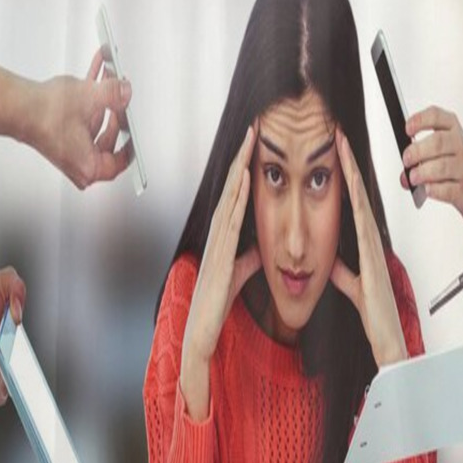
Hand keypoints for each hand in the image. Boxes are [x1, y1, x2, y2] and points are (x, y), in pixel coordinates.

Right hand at [22, 49, 133, 189]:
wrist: (12, 105)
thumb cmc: (42, 114)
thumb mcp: (89, 99)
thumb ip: (114, 95)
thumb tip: (126, 92)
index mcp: (90, 167)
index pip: (120, 161)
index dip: (132, 142)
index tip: (137, 131)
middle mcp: (78, 163)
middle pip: (108, 138)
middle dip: (116, 110)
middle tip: (123, 98)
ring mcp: (68, 149)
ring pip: (93, 123)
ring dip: (101, 98)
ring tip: (110, 75)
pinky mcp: (58, 134)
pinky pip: (80, 116)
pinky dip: (88, 97)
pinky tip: (95, 73)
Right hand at [180, 123, 262, 418]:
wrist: (202, 333)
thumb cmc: (215, 306)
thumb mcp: (238, 276)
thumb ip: (247, 261)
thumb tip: (260, 250)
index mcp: (223, 239)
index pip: (236, 197)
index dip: (245, 171)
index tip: (256, 147)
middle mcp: (218, 236)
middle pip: (231, 189)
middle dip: (242, 159)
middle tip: (254, 129)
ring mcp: (216, 244)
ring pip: (229, 198)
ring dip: (239, 170)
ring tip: (250, 143)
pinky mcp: (220, 256)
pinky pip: (230, 222)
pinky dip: (236, 200)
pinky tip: (243, 182)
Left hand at [330, 127, 407, 367]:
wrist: (387, 336)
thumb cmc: (376, 314)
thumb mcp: (352, 287)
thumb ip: (342, 274)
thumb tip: (330, 262)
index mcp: (366, 247)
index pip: (353, 205)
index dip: (345, 179)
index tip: (336, 157)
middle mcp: (371, 242)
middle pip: (358, 195)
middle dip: (349, 165)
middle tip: (339, 136)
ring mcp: (373, 247)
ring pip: (361, 201)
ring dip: (352, 173)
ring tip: (342, 146)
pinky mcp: (372, 256)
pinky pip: (363, 222)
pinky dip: (356, 201)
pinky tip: (349, 183)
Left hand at [400, 106, 462, 224]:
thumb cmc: (459, 164)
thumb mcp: (443, 152)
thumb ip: (420, 159)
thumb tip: (403, 177)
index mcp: (452, 131)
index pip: (437, 116)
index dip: (420, 120)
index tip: (408, 129)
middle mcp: (459, 146)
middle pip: (438, 142)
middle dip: (418, 150)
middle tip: (407, 160)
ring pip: (442, 166)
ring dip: (423, 172)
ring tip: (413, 177)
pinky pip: (448, 189)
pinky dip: (434, 190)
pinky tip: (427, 189)